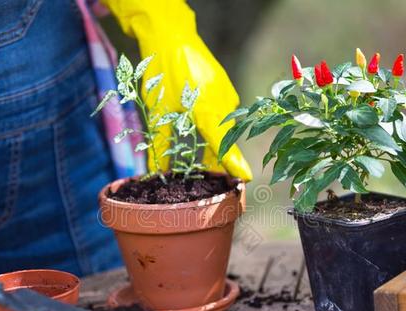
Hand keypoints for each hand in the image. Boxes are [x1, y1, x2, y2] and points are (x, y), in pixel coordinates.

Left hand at [105, 0, 252, 180]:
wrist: (172, 37)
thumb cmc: (162, 75)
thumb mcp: (158, 111)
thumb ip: (162, 142)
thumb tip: (159, 171)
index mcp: (206, 111)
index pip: (224, 144)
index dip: (234, 164)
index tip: (246, 179)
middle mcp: (222, 104)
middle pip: (225, 139)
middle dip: (218, 159)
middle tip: (208, 175)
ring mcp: (228, 94)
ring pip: (223, 126)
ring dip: (214, 140)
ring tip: (200, 150)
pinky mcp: (227, 88)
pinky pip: (224, 112)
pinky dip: (213, 122)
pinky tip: (198, 119)